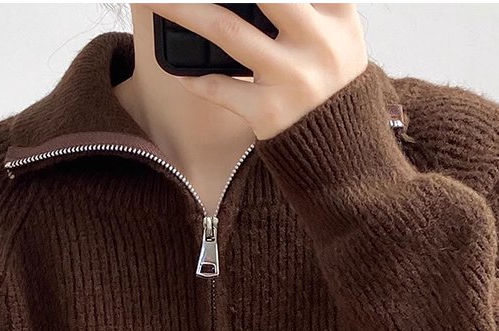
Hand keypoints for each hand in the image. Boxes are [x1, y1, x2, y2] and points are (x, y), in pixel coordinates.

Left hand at [147, 3, 367, 139]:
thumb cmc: (333, 79)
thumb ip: (314, 2)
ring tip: (156, 1)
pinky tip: (178, 71)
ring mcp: (290, 79)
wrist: (342, 148)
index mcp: (336, 15)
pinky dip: (196, 79)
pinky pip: (221, 90)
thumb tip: (259, 1)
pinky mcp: (268, 112)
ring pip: (228, 31)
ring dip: (185, 12)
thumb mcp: (340, 31)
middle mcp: (316, 44)